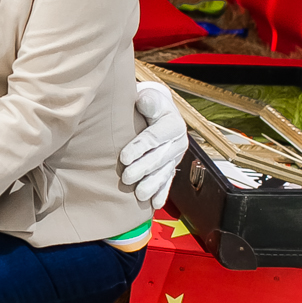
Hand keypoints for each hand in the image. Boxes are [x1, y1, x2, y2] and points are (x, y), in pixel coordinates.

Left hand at [120, 82, 188, 208]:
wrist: (160, 113)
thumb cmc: (150, 105)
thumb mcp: (151, 98)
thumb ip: (148, 101)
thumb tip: (143, 100)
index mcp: (173, 124)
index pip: (154, 137)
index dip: (139, 148)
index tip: (123, 157)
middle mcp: (178, 142)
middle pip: (159, 158)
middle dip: (142, 169)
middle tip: (126, 178)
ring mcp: (175, 157)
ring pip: (163, 173)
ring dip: (152, 185)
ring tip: (139, 195)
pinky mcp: (171, 167)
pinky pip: (167, 182)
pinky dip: (161, 193)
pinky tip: (155, 204)